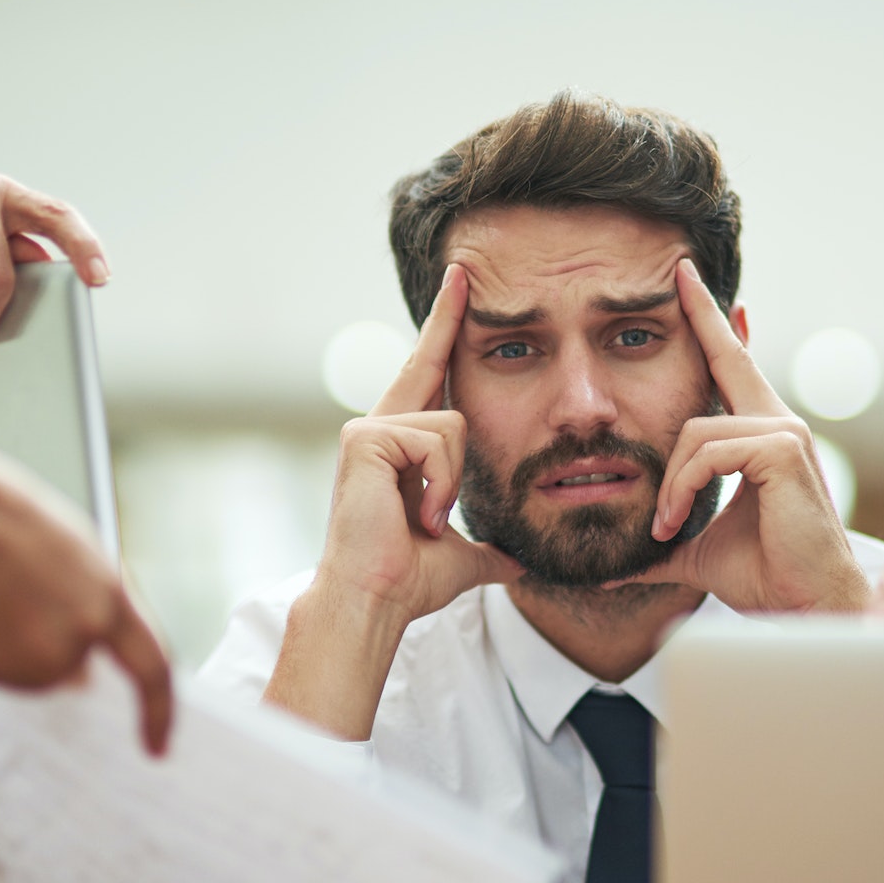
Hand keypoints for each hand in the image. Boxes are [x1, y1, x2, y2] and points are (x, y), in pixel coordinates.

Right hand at [0, 462, 173, 756]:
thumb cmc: (3, 517)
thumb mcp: (71, 554)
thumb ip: (88, 611)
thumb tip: (84, 677)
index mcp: (111, 595)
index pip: (152, 667)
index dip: (158, 712)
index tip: (158, 748)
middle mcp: (84, 630)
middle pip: (72, 668)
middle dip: (43, 648)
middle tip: (9, 603)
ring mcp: (39, 650)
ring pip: (29, 673)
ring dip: (8, 648)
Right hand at [309, 265, 521, 624]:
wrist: (376, 599)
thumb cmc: (407, 580)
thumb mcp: (458, 556)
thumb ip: (485, 549)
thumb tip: (516, 562)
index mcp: (399, 443)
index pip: (430, 374)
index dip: (445, 329)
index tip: (460, 283)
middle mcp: (379, 424)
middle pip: (439, 378)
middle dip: (448, 348)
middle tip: (453, 316)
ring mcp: (369, 428)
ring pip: (454, 426)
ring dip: (451, 485)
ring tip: (421, 519)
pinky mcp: (366, 437)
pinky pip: (438, 441)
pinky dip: (439, 486)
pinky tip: (414, 513)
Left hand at [639, 260, 865, 613]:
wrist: (805, 608)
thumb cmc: (765, 578)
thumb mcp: (695, 553)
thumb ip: (659, 546)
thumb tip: (611, 566)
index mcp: (763, 435)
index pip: (733, 366)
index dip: (714, 323)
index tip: (692, 282)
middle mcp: (780, 422)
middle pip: (724, 360)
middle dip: (701, 315)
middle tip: (677, 272)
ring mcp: (785, 432)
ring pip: (695, 430)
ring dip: (670, 485)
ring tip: (666, 526)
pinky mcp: (782, 450)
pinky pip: (707, 451)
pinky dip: (682, 489)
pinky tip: (676, 522)